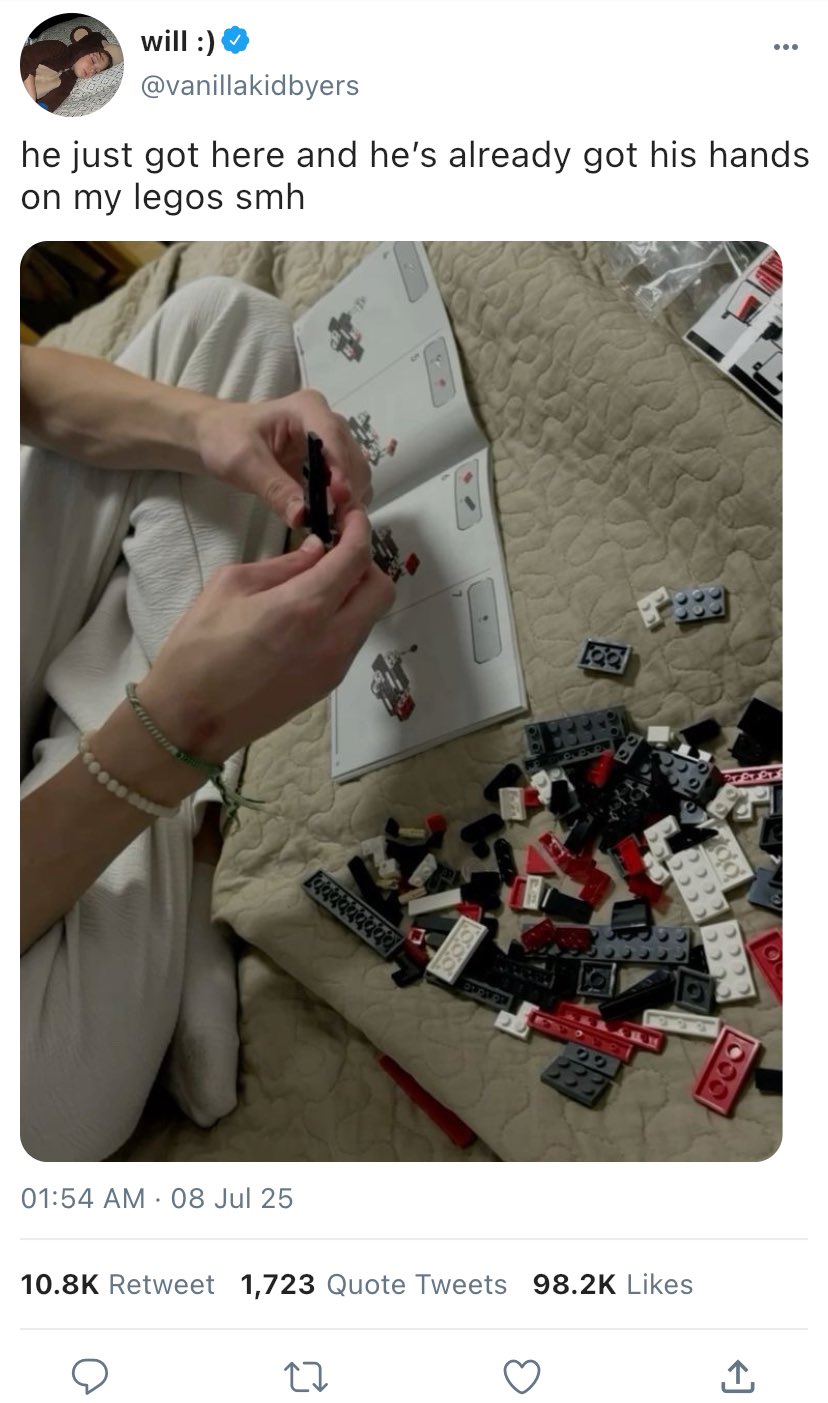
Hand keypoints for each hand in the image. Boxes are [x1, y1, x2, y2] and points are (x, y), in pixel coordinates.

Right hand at [137, 508, 393, 762]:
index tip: (350, 514)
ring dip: (355, 592)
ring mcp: (334, 666)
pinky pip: (351, 639)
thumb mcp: (231, 586)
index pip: (356, 557)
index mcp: (306, 607)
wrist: (189, 720)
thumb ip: (281, 566)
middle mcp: (332, 638)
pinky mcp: (327, 684)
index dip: (359, 528)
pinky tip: (309, 614)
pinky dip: (343, 618)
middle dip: (365, 562)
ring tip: (316, 582)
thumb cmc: (198, 649)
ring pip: (369, 617)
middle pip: (380, 589)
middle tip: (335, 551)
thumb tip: (315, 552)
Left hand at [194, 388, 372, 527]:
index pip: (334, 438)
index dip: (340, 470)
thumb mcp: (244, 463)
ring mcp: (330, 444)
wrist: (214, 437)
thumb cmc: (224, 439)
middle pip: (352, 459)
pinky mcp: (327, 464)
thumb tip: (302, 517)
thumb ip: (274, 488)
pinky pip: (345, 485)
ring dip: (348, 501)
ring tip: (331, 525)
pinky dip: (342, 504)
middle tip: (336, 523)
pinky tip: (328, 519)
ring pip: (355, 475)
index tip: (340, 499)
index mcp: (308, 408)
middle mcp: (327, 422)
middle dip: (348, 491)